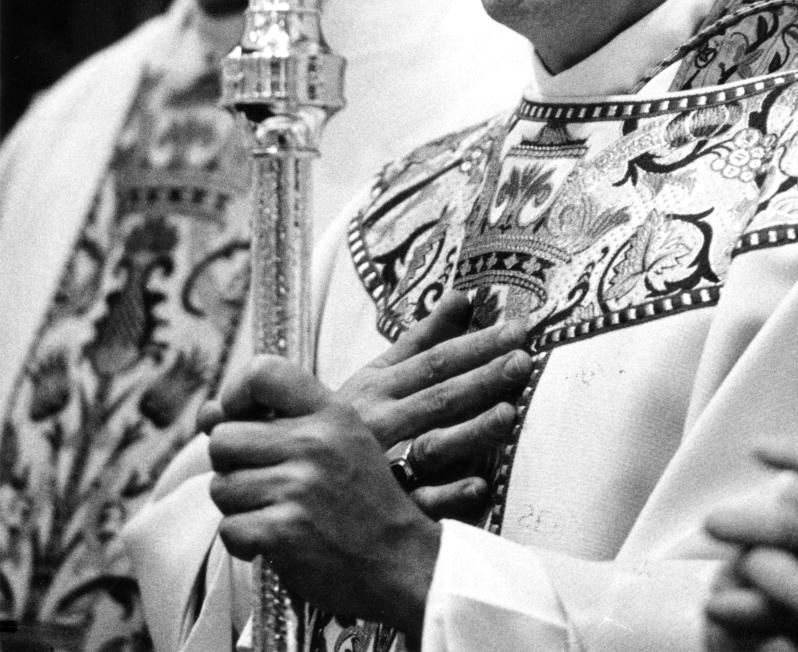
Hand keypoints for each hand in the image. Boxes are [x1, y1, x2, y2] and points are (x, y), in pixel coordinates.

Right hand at [198, 292, 531, 521]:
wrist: (270, 474)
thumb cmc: (334, 419)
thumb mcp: (374, 375)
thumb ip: (420, 339)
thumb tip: (463, 298)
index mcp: (377, 386)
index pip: (433, 361)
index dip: (475, 344)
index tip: (518, 328)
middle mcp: (378, 420)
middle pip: (438, 395)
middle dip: (482, 376)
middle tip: (522, 359)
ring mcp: (380, 463)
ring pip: (431, 445)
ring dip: (470, 430)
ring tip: (508, 413)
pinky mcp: (381, 506)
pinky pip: (418, 501)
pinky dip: (448, 494)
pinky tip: (481, 484)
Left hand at [207, 364, 439, 639]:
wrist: (402, 561)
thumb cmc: (364, 501)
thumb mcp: (339, 442)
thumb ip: (275, 422)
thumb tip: (206, 413)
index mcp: (330, 413)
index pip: (263, 373)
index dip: (234, 393)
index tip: (239, 418)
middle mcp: (314, 443)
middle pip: (224, 438)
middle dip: (230, 465)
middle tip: (261, 483)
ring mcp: (299, 487)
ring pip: (221, 487)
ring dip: (238, 507)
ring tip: (274, 513)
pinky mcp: (285, 532)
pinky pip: (229, 529)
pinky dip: (243, 542)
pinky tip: (271, 541)